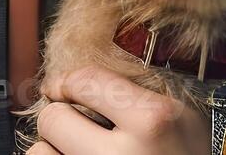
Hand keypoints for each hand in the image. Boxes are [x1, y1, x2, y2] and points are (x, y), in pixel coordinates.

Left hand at [27, 65, 209, 153]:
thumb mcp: (183, 121)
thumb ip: (138, 95)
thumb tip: (83, 78)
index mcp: (153, 121)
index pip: (84, 81)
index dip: (67, 81)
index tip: (63, 87)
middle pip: (53, 119)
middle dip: (62, 118)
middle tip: (78, 125)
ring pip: (41, 153)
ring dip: (55, 149)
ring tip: (81, 151)